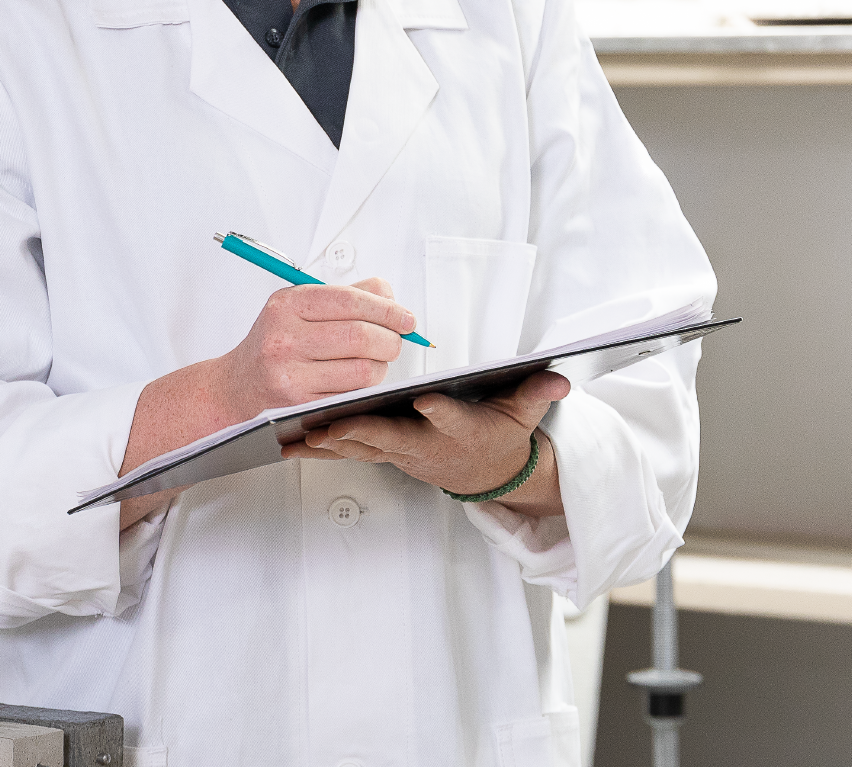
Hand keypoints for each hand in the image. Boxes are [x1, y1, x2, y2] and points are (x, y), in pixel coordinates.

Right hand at [211, 276, 415, 414]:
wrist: (237, 384)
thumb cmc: (275, 341)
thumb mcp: (299, 306)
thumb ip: (346, 295)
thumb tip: (390, 296)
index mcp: (288, 305)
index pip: (351, 301)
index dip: (388, 309)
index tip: (406, 318)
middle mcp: (286, 338)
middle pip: (361, 336)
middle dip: (391, 339)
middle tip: (395, 340)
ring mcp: (291, 374)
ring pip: (362, 370)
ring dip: (381, 366)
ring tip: (375, 360)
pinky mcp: (300, 404)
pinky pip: (351, 394)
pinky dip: (365, 386)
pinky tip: (358, 378)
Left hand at [283, 370, 570, 513]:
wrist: (483, 472)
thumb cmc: (498, 434)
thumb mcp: (523, 414)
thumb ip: (537, 393)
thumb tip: (562, 379)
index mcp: (458, 428)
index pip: (449, 418)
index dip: (439, 410)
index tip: (424, 397)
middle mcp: (425, 445)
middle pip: (390, 438)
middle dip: (361, 432)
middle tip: (331, 425)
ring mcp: (400, 453)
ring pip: (361, 447)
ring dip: (330, 442)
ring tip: (297, 434)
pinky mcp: (383, 454)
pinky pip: (347, 451)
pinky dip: (320, 448)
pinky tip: (289, 443)